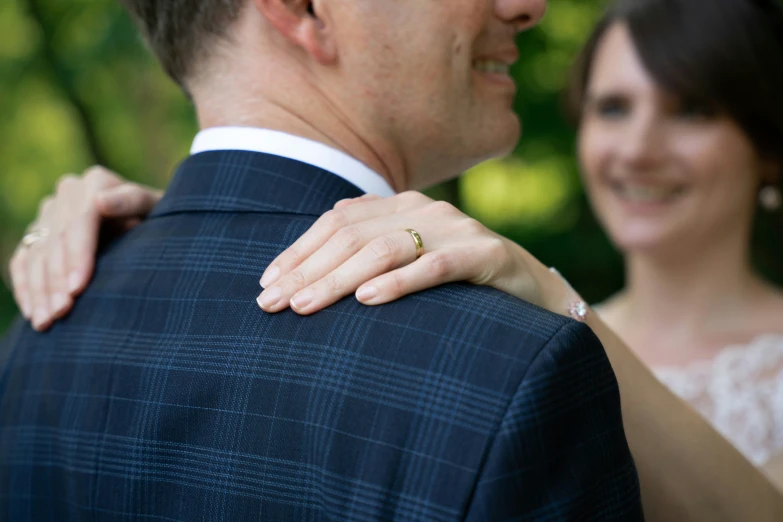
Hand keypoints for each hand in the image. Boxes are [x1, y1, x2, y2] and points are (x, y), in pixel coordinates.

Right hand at [8, 166, 162, 330]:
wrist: (153, 226)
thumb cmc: (161, 220)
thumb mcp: (156, 209)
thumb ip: (133, 201)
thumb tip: (100, 202)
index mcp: (97, 181)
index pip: (79, 222)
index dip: (77, 256)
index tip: (78, 288)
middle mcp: (69, 192)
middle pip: (55, 240)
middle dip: (56, 280)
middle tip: (63, 312)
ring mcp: (50, 212)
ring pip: (36, 253)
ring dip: (38, 290)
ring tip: (47, 321)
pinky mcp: (39, 233)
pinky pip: (22, 261)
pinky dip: (26, 288)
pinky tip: (34, 313)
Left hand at [256, 191, 563, 315]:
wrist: (534, 291)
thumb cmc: (461, 282)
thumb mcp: (411, 261)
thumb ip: (373, 250)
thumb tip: (314, 255)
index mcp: (402, 207)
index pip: (337, 222)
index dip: (299, 251)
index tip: (266, 283)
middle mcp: (425, 210)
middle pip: (353, 236)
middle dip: (307, 270)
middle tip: (272, 303)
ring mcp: (457, 229)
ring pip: (386, 249)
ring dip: (339, 279)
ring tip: (305, 306)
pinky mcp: (486, 254)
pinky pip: (436, 266)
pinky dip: (400, 282)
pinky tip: (369, 300)